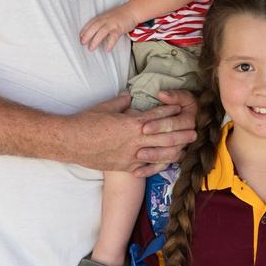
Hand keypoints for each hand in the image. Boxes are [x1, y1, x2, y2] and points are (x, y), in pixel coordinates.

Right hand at [68, 91, 196, 173]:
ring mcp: (132, 155)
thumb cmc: (86, 122)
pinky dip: (159, 164)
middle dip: (182, 132)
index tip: (181, 109)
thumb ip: (121, 103)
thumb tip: (130, 98)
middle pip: (166, 135)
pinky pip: (148, 167)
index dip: (171, 112)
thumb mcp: (106, 106)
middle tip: (195, 130)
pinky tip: (167, 162)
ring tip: (187, 146)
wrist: (70, 142)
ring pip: (162, 153)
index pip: (158, 116)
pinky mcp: (126, 166)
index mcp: (132, 123)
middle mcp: (136, 140)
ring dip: (176, 149)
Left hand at [80, 2, 138, 51]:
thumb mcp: (109, 18)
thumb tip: (97, 35)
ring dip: (95, 40)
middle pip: (94, 27)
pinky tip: (107, 49)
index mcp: (102, 17)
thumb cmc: (121, 15)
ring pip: (101, 32)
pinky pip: (113, 36)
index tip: (80, 36)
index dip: (84, 30)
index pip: (91, 23)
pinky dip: (110, 43)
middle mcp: (105, 19)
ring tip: (91, 48)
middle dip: (87, 35)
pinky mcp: (119, 28)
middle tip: (82, 43)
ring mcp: (112, 23)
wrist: (132, 10)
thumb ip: (102, 24)